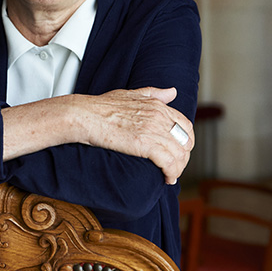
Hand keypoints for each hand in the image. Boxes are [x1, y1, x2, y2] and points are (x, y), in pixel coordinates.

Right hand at [78, 86, 193, 184]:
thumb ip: (154, 93)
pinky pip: (169, 163)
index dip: (185, 141)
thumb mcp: (131, 94)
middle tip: (174, 166)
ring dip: (178, 168)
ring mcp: (153, 130)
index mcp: (157, 105)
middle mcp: (159, 116)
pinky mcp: (146, 145)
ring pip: (179, 155)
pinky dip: (171, 173)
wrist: (85, 115)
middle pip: (186, 141)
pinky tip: (167, 179)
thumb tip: (173, 92)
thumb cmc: (102, 106)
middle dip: (183, 156)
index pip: (186, 125)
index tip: (178, 150)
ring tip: (170, 176)